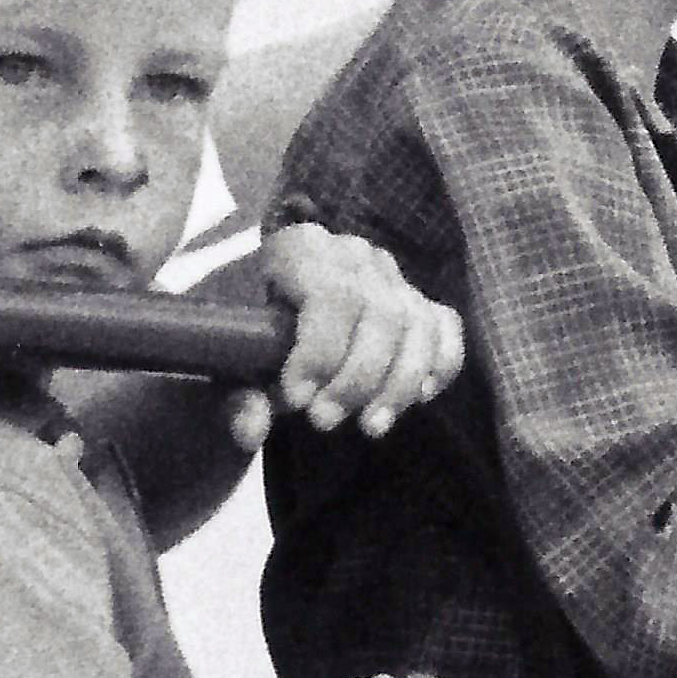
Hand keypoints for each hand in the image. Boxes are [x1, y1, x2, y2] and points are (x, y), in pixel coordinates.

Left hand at [248, 218, 460, 439]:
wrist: (270, 313)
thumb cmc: (247, 331)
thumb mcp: (230, 359)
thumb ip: (238, 394)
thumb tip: (252, 429)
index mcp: (300, 248)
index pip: (329, 293)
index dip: (321, 350)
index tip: (298, 398)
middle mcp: (353, 253)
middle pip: (379, 313)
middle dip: (357, 377)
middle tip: (325, 420)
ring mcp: (391, 275)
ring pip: (417, 325)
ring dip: (399, 383)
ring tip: (371, 426)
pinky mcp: (418, 300)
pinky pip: (446, 327)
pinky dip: (441, 364)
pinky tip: (419, 398)